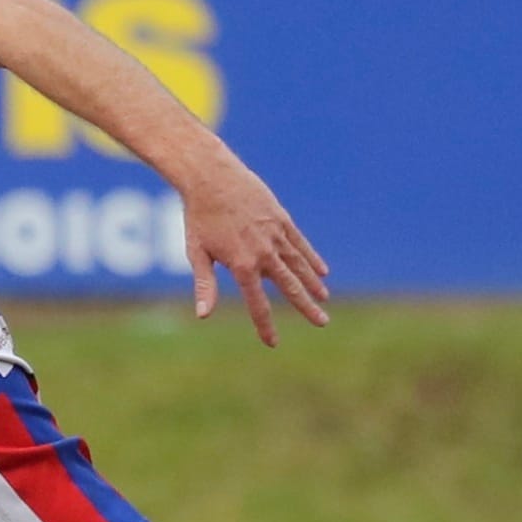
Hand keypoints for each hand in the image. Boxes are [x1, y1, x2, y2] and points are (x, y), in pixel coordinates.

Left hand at [182, 158, 329, 347]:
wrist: (211, 177)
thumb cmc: (198, 218)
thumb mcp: (197, 253)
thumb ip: (205, 285)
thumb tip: (203, 316)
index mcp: (242, 266)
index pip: (257, 304)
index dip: (265, 326)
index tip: (273, 343)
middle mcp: (264, 252)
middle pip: (290, 286)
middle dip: (306, 307)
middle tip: (322, 323)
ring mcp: (275, 234)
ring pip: (299, 265)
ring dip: (313, 284)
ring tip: (324, 300)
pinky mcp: (281, 219)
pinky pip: (300, 243)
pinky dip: (311, 258)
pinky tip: (322, 271)